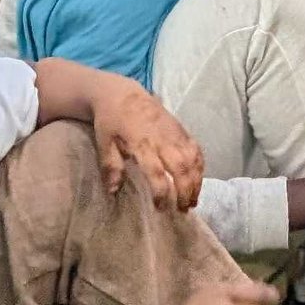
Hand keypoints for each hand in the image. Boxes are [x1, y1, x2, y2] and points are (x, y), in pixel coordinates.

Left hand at [89, 76, 203, 210]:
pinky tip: (197, 181)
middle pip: (181, 168)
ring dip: (196, 182)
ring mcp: (175, 134)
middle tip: (183, 210)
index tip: (160, 208)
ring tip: (193, 201)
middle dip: (185, 191)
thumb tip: (113, 192)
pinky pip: (196, 150)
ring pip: (193, 160)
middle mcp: (162, 139)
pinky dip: (200, 167)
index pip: (156, 172)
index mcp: (141, 143)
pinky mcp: (181, 130)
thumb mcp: (104, 143)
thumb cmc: (111, 121)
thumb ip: (110, 167)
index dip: (161, 192)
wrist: (122, 93)